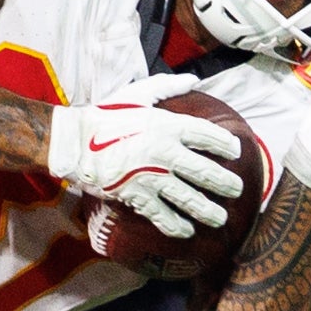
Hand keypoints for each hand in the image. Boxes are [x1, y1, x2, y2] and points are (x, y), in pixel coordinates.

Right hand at [48, 95, 242, 238]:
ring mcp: (152, 177)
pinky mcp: (136, 196)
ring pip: (189, 199)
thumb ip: (167, 86)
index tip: (236, 152)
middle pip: (206, 172)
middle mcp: (165, 153)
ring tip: (220, 218)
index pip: (209, 136)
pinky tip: (187, 231)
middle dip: (225, 183)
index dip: (226, 145)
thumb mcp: (137, 94)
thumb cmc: (105, 116)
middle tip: (237, 190)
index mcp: (168, 125)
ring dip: (208, 211)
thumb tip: (194, 79)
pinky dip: (176, 226)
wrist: (74, 143)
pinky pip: (162, 215)